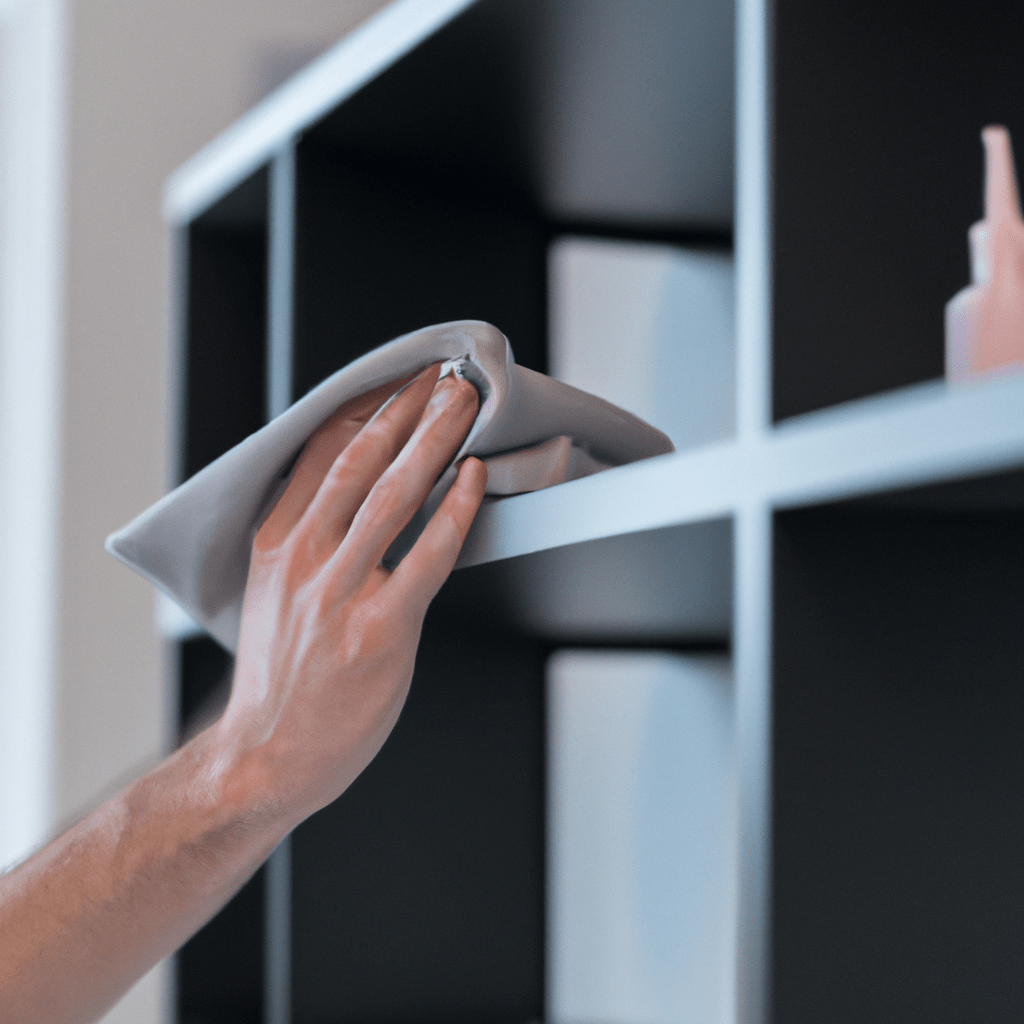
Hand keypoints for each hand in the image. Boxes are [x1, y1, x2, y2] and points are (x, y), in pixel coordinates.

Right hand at [216, 362, 486, 826]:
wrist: (264, 757)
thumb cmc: (281, 679)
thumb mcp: (273, 594)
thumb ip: (306, 541)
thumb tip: (354, 493)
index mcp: (276, 543)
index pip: (321, 452)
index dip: (366, 408)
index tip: (398, 381)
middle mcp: (304, 557)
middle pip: (363, 460)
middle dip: (409, 410)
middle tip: (445, 377)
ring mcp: (341, 591)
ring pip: (395, 494)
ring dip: (435, 442)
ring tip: (464, 406)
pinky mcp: (381, 627)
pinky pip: (428, 556)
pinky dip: (455, 511)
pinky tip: (474, 479)